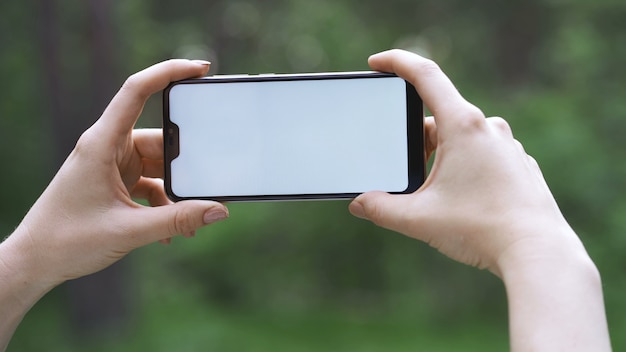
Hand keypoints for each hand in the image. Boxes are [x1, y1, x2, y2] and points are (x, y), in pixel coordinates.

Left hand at [2, 59, 228, 288]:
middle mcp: (107, 148)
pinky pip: (150, 185)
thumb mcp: (129, 230)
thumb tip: (219, 211)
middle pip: (160, 140)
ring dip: (176, 192)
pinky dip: (164, 204)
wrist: (35, 262)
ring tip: (190, 220)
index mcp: (102, 143)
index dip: (168, 72)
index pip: (136, 91)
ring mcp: (112, 165)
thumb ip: (177, 220)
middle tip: (208, 183)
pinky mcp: (114, 183)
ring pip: (158, 166)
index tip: (200, 68)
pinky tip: (171, 231)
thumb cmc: (67, 240)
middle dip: (186, 164)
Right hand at [349, 49, 610, 350]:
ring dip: (439, 154)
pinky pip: (482, 153)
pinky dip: (463, 165)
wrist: (537, 252)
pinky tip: (461, 198)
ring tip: (433, 192)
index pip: (425, 76)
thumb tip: (359, 205)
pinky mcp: (517, 164)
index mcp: (463, 126)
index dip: (397, 63)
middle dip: (414, 139)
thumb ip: (381, 209)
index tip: (377, 62)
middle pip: (438, 117)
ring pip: (460, 136)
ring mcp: (507, 145)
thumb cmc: (480, 228)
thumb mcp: (419, 219)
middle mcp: (488, 128)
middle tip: (403, 168)